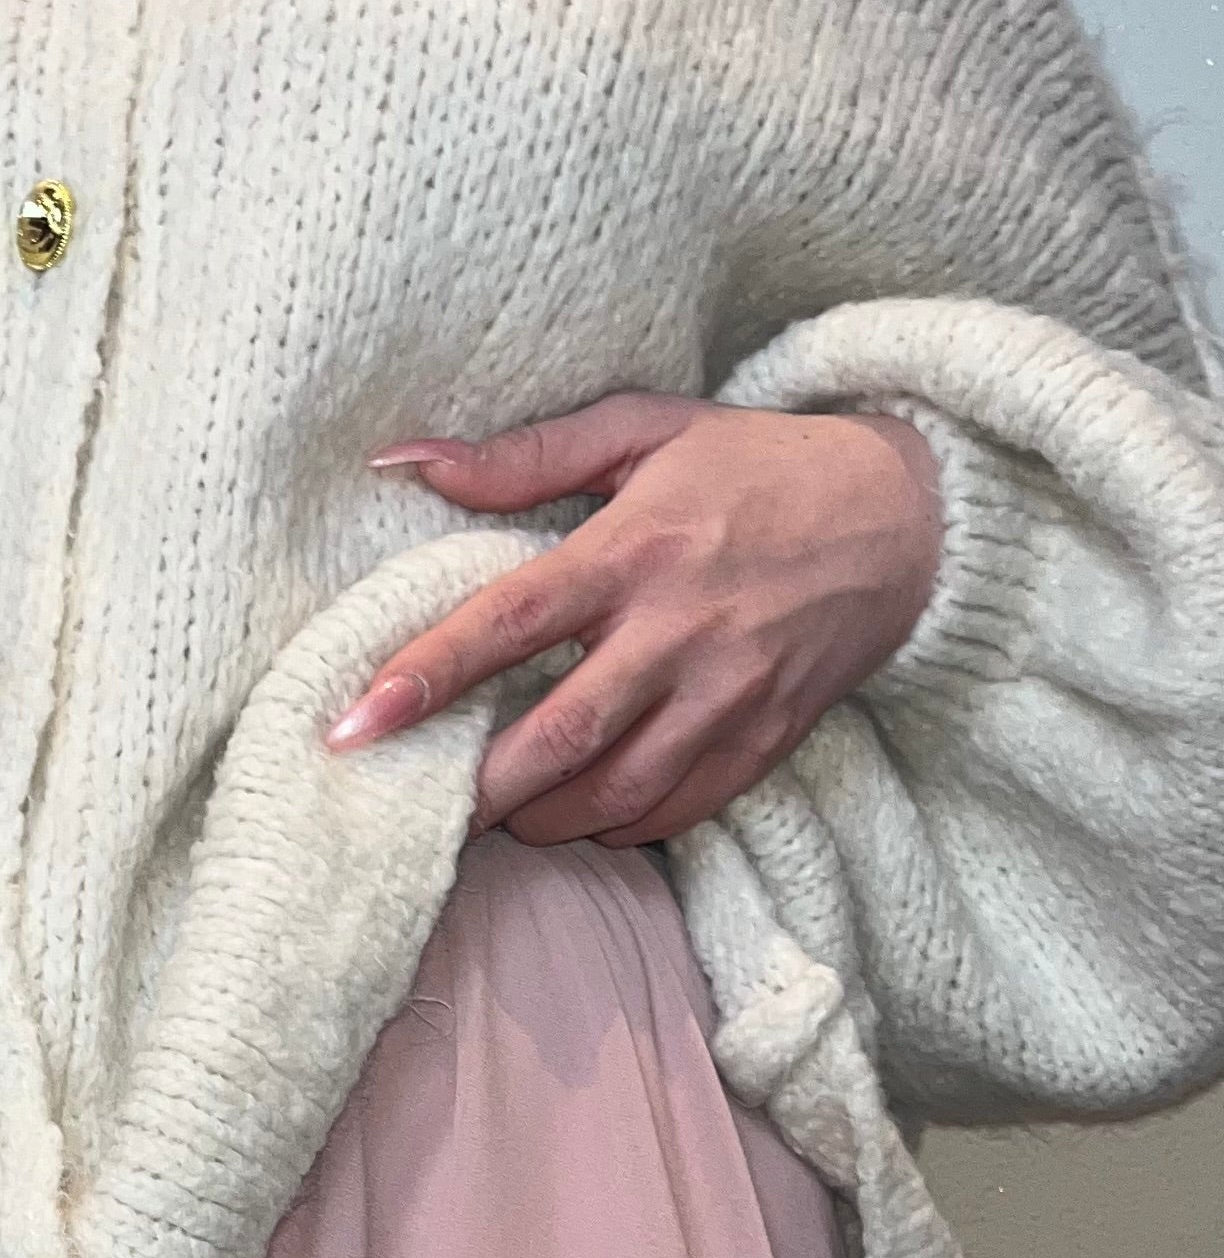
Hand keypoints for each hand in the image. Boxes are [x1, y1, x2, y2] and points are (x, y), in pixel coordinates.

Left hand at [323, 392, 944, 844]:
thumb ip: (524, 456)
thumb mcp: (644, 431)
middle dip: (476, 789)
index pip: (509, 622)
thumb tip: (406, 461)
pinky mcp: (764, 742)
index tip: (354, 722)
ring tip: (497, 811)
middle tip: (417, 809)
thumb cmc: (753, 468)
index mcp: (635, 550)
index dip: (426, 676)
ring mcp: (727, 696)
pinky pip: (672, 812)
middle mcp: (679, 631)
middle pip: (557, 735)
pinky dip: (614, 826)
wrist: (903, 519)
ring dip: (539, 819)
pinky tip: (579, 812)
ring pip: (612, 792)